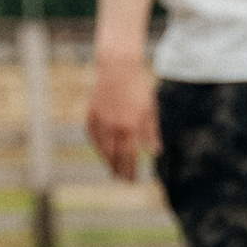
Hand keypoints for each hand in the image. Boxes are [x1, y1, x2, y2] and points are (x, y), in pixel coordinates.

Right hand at [86, 50, 158, 181]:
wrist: (118, 66)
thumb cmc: (139, 86)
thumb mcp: (150, 108)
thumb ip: (151, 132)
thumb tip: (155, 152)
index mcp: (129, 126)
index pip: (129, 156)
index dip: (130, 170)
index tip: (132, 180)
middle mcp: (113, 126)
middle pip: (114, 155)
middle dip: (118, 170)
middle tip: (122, 180)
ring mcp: (100, 120)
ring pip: (101, 147)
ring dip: (107, 160)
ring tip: (112, 169)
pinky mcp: (91, 113)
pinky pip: (92, 135)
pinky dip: (97, 146)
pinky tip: (101, 151)